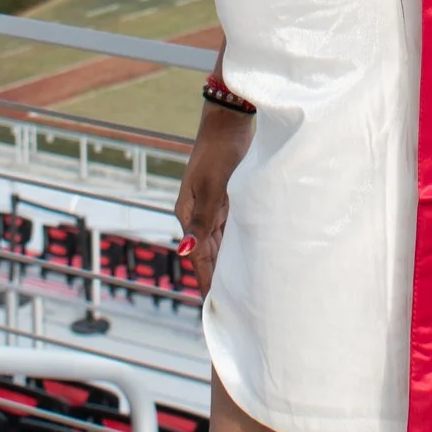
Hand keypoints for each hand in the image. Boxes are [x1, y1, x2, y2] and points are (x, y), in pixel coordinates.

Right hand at [174, 102, 255, 297]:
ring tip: (239, 290)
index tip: (213, 308)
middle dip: (215, 280)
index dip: (206, 283)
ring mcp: (211, 207)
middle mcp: (197, 214)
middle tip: (230, 307)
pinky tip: (244, 258)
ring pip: (218, 244)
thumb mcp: (212, 188)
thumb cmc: (219, 153)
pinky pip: (228, 230)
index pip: (197, 258)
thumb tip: (187, 252)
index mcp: (187, 214)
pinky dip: (234, 246)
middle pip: (206, 255)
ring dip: (226, 264)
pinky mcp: (225, 200)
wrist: (228, 124)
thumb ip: (202, 221)